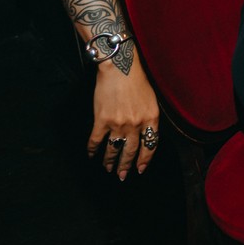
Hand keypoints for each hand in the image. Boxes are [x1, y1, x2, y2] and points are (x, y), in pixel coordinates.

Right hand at [88, 58, 162, 180]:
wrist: (119, 68)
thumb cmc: (137, 80)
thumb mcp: (151, 100)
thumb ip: (149, 118)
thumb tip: (144, 134)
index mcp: (151, 119)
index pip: (150, 146)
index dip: (145, 159)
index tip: (140, 169)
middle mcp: (136, 125)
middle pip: (131, 151)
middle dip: (126, 166)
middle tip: (122, 176)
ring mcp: (118, 124)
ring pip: (114, 149)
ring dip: (110, 161)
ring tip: (108, 169)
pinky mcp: (102, 120)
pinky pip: (96, 141)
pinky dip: (93, 150)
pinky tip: (91, 156)